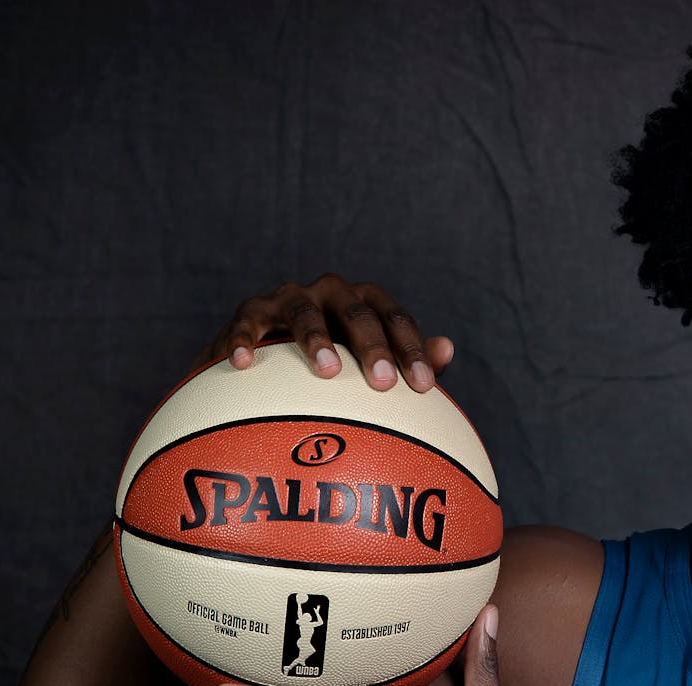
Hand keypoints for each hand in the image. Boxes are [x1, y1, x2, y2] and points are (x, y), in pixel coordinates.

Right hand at [196, 273, 454, 391]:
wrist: (269, 361)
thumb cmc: (333, 366)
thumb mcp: (368, 364)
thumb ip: (407, 358)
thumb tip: (447, 350)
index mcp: (365, 304)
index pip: (395, 318)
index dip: (411, 349)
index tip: (424, 387)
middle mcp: (331, 292)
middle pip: (356, 311)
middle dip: (372, 346)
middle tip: (383, 384)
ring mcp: (290, 297)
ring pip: (305, 309)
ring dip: (316, 337)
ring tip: (328, 371)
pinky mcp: (252, 311)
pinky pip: (248, 321)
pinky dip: (245, 339)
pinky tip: (244, 363)